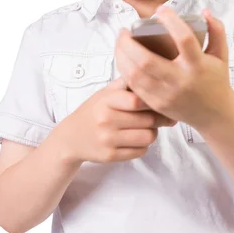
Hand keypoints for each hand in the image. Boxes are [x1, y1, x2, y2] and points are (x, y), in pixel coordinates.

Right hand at [57, 76, 175, 163]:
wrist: (71, 137)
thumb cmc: (94, 111)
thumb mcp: (105, 92)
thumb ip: (126, 83)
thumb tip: (152, 76)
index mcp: (106, 100)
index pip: (137, 100)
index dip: (153, 101)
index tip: (160, 101)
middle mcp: (105, 120)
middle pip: (148, 120)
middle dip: (159, 118)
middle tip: (161, 116)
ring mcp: (107, 139)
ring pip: (148, 137)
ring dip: (153, 132)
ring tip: (147, 128)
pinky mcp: (110, 156)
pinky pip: (141, 151)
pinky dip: (144, 145)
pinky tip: (136, 139)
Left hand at [115, 6, 233, 133]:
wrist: (215, 115)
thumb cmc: (216, 79)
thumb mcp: (221, 55)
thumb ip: (217, 31)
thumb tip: (203, 11)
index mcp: (198, 65)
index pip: (184, 39)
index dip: (171, 21)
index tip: (161, 10)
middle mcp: (181, 81)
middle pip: (146, 60)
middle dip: (129, 43)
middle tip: (124, 30)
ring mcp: (167, 95)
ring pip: (135, 74)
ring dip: (122, 55)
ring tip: (120, 42)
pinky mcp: (157, 104)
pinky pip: (134, 85)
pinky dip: (124, 70)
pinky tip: (123, 58)